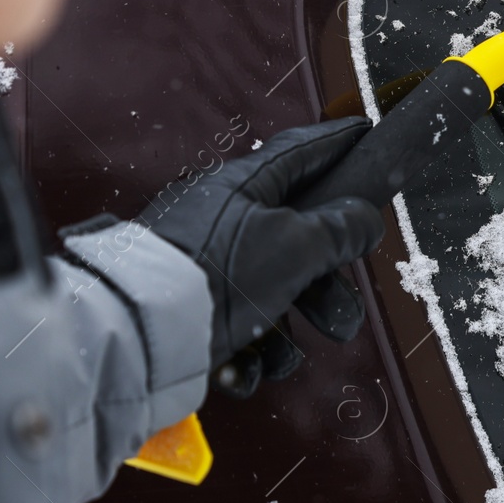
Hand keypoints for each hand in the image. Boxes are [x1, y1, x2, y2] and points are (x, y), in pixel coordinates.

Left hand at [141, 117, 384, 394]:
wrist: (137, 334)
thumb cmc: (212, 275)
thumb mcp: (294, 247)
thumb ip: (339, 230)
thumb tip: (365, 218)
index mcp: (243, 186)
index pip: (301, 151)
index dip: (337, 143)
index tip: (362, 135)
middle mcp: (223, 219)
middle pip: (297, 240)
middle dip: (326, 287)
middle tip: (339, 314)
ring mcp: (206, 264)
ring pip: (273, 293)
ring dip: (288, 333)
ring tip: (284, 356)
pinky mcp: (190, 308)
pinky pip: (237, 329)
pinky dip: (247, 355)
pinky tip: (239, 367)